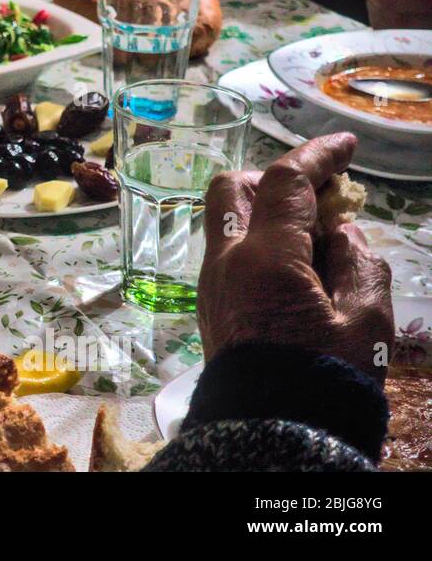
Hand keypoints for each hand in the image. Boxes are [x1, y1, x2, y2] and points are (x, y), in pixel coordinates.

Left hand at [199, 133, 392, 385]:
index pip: (285, 181)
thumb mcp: (365, 319)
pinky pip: (230, 255)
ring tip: (316, 242)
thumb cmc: (325, 377)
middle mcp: (226, 261)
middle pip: (231, 189)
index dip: (318, 155)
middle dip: (273, 179)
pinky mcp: (211, 306)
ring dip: (265, 213)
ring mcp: (211, 284)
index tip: (346, 145)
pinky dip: (259, 243)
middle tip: (318, 196)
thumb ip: (358, 263)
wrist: (271, 433)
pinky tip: (297, 271)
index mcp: (265, 257)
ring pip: (226, 222)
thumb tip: (342, 233)